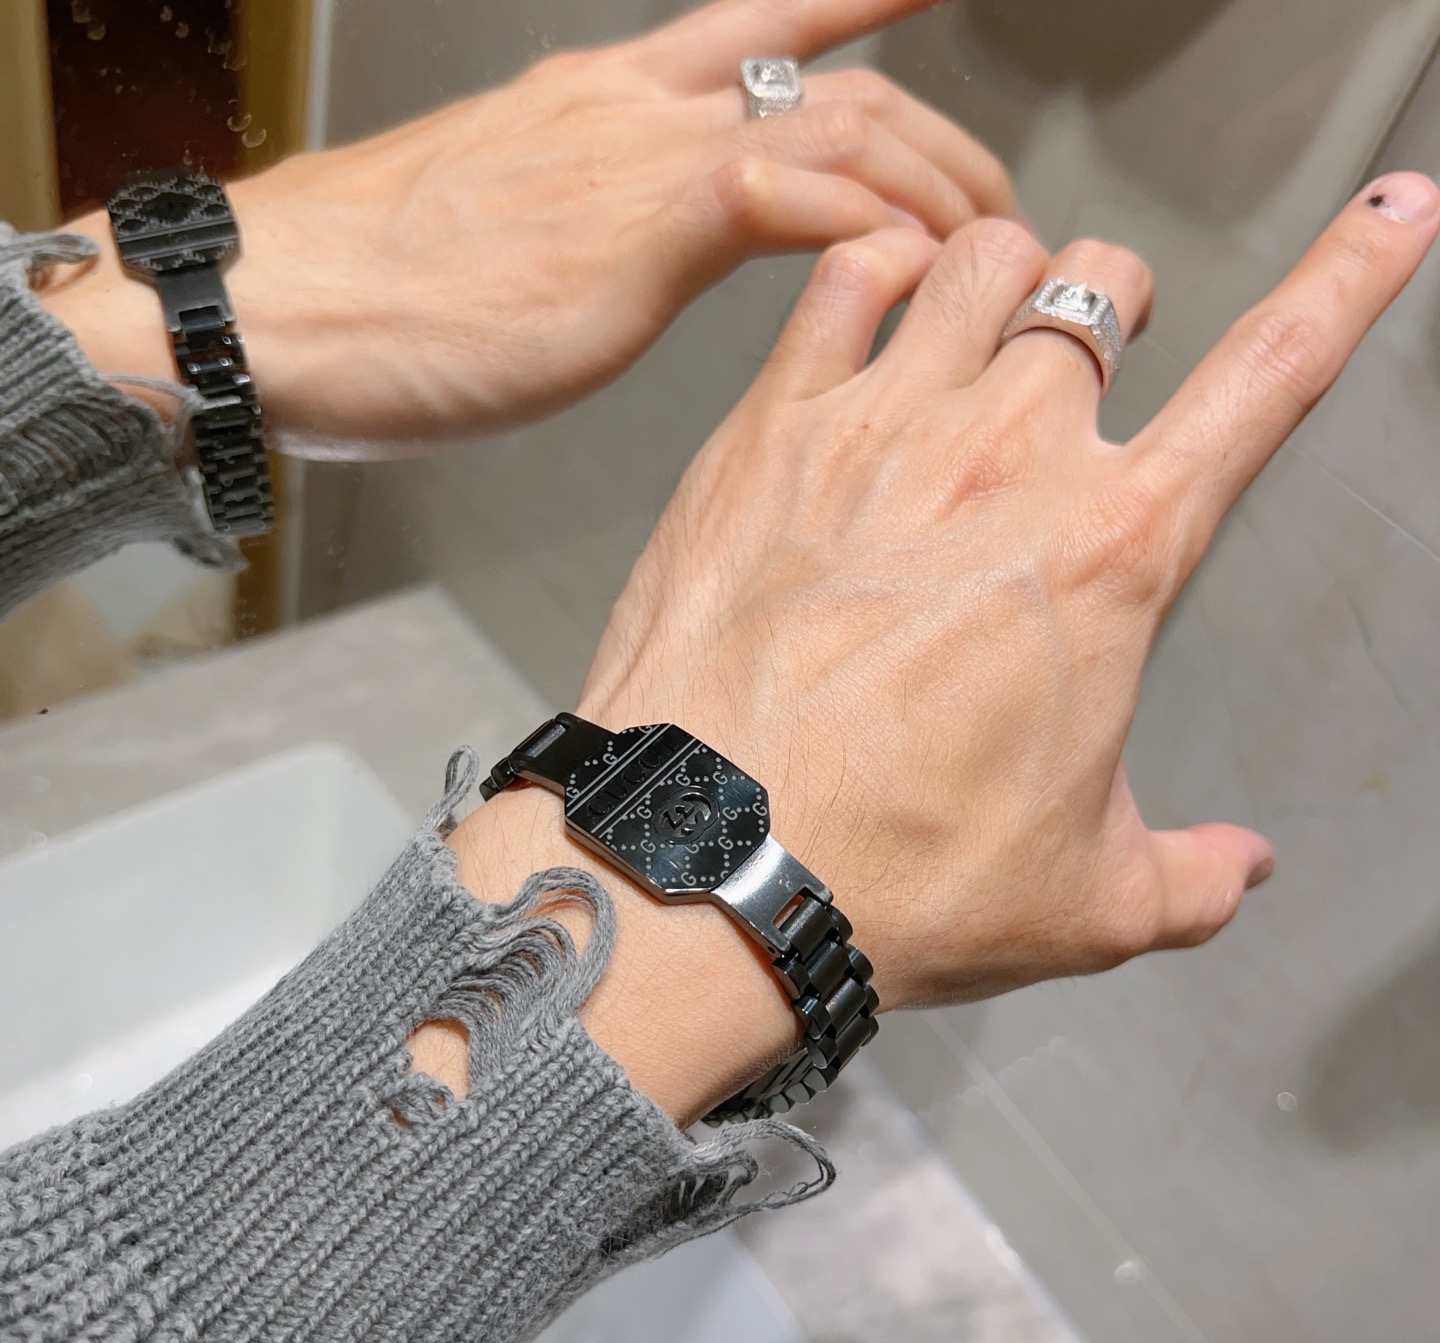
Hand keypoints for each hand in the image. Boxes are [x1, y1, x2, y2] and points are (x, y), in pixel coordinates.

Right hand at [40, 0, 1012, 458]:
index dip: (862, 6)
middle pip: (841, 81)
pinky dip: (881, 232)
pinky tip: (923, 274)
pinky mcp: (644, 227)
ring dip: (938, 192)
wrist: (269, 307)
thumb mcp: (498, 229)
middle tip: (995, 200)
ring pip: (849, 131)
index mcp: (600, 101)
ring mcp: (643, 158)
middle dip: (940, 139)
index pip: (764, 29)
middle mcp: (634, 107)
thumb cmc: (365, 293)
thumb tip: (611, 256)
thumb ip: (581, 224)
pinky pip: (806, 202)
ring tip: (990, 252)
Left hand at [573, 172, 1439, 1046]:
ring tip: (981, 327)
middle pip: (1102, 286)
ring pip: (979, 259)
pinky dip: (874, 268)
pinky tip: (874, 306)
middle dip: (1111, 306)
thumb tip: (1238, 869)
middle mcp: (1006, 458)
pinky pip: (839, 282)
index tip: (1393, 213)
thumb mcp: (1084, 901)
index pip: (1271, 375)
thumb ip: (1188, 876)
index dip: (1350, 278)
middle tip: (1086, 355)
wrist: (712, 864)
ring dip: (1003, 276)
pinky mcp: (767, 431)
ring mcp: (879, 427)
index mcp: (1113, 552)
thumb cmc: (892, 877)